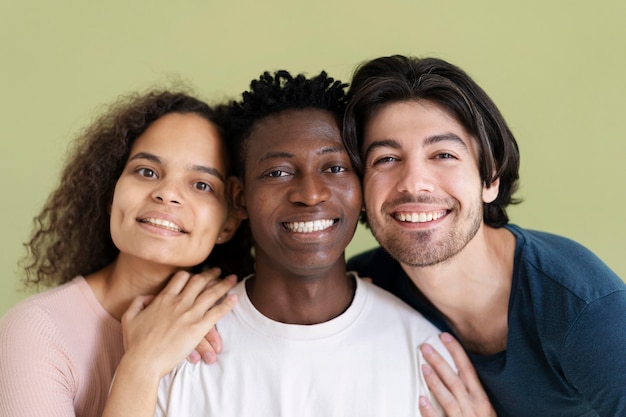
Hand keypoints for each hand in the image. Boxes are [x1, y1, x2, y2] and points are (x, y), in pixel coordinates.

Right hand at [121, 268, 237, 378]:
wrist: (143, 361)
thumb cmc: (135, 343)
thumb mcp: (129, 318)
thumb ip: (138, 303)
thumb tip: (147, 297)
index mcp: (163, 298)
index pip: (180, 278)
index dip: (190, 274)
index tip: (197, 273)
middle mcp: (178, 302)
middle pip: (199, 281)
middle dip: (210, 274)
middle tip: (219, 271)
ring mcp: (189, 314)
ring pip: (211, 293)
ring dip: (224, 284)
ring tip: (233, 279)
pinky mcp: (198, 328)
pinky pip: (217, 312)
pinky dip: (227, 304)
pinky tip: (235, 298)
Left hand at [419, 333, 495, 416]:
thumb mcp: (483, 406)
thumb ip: (471, 391)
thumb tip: (455, 370)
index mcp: (481, 398)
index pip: (468, 369)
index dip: (456, 351)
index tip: (444, 336)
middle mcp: (474, 407)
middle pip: (455, 380)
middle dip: (440, 362)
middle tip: (425, 347)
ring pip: (448, 398)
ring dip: (435, 382)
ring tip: (422, 367)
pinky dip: (430, 411)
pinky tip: (420, 400)